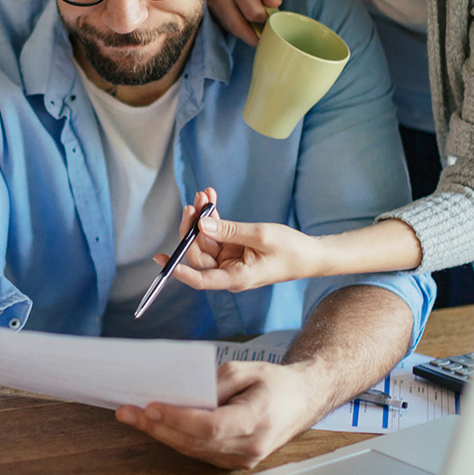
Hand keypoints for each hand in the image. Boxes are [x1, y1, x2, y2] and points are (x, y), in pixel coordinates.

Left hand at [115, 359, 321, 469]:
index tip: (152, 407)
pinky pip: (200, 452)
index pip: (211, 425)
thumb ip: (215, 382)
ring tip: (134, 417)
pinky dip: (177, 439)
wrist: (302, 400)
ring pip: (193, 450)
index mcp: (258, 418)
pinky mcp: (235, 460)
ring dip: (161, 434)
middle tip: (128, 412)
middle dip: (157, 427)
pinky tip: (158, 426)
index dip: (178, 418)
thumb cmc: (276, 383)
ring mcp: (243, 458)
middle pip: (195, 441)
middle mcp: (250, 445)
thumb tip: (184, 392)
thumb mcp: (247, 369)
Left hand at [154, 187, 324, 290]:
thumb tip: (201, 225)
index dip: (181, 271)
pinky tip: (210, 198)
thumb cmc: (290, 250)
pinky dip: (213, 217)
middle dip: (192, 228)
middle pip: (198, 254)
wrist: (309, 254)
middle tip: (193, 204)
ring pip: (205, 240)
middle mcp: (228, 272)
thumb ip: (229, 231)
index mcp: (236, 278)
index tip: (164, 260)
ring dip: (202, 217)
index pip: (201, 279)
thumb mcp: (260, 236)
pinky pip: (216, 233)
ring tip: (203, 194)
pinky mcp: (233, 249)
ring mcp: (229, 260)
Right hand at [207, 0, 281, 44]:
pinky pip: (223, 22)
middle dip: (256, 35)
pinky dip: (237, 26)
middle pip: (239, 27)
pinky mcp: (207, 3)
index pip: (253, 13)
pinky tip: (248, 22)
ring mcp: (209, 0)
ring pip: (230, 27)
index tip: (277, 18)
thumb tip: (275, 4)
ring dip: (246, 32)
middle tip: (270, 35)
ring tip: (261, 29)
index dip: (267, 20)